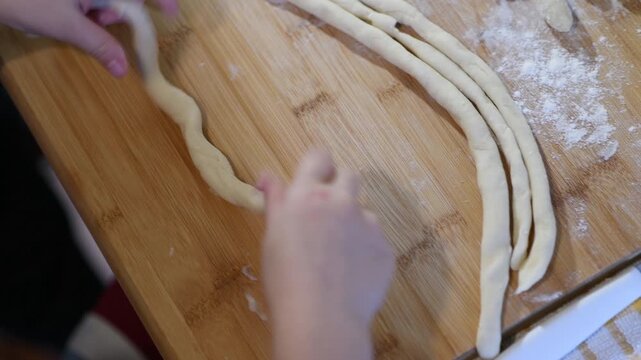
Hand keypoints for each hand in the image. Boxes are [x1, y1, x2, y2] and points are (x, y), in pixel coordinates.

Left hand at [0, 0, 177, 76]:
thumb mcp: (67, 25)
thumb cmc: (25, 0)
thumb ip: (99, 46)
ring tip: (86, 21)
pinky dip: (89, 10)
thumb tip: (123, 69)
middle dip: (121, 11)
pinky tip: (76, 16)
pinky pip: (90, 1)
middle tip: (105, 22)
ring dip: (103, 12)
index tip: (172, 12)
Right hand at [258, 150, 394, 359]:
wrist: (321, 317)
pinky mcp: (385, 248)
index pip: (319, 157)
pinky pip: (376, 241)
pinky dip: (366, 251)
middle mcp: (340, 202)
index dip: (318, 164)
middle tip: (327, 214)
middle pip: (349, 176)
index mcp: (307, 196)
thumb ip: (276, 201)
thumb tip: (267, 176)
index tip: (316, 174)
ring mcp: (367, 224)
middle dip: (340, 187)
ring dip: (353, 224)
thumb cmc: (286, 279)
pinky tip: (351, 273)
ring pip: (364, 212)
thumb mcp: (272, 235)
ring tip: (338, 254)